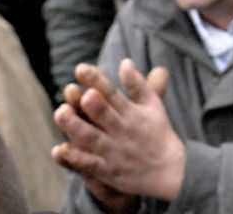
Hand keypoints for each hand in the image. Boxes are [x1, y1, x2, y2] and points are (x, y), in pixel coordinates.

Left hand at [53, 60, 184, 202]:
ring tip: (61, 113)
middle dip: (89, 103)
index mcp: (132, 112)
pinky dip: (77, 157)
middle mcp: (122, 130)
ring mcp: (115, 151)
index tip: (80, 68)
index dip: (96, 80)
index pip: (112, 93)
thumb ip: (138, 84)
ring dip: (76, 126)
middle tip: (71, 90)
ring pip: (92, 137)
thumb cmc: (159, 133)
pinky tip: (61, 149)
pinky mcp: (109, 171)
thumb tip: (125, 61)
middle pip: (102, 114)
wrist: (171, 170)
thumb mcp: (153, 105)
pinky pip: (91, 164)